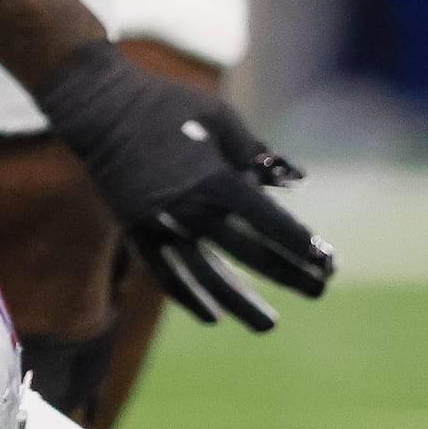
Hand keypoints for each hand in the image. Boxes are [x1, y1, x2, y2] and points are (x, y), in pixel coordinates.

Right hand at [33, 41, 333, 327]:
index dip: (301, 244)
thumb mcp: (219, 117)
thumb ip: (257, 154)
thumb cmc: (166, 104)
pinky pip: (166, 275)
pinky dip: (189, 298)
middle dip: (289, 274)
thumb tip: (298, 179)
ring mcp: (162, 225)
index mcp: (216, 179)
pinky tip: (212, 317)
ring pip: (207, 277)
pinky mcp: (138, 231)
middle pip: (249, 254)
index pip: (269, 223)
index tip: (328, 261)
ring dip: (241, 303)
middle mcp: (192, 210)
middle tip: (320, 289)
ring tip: (268, 324)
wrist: (99, 107)